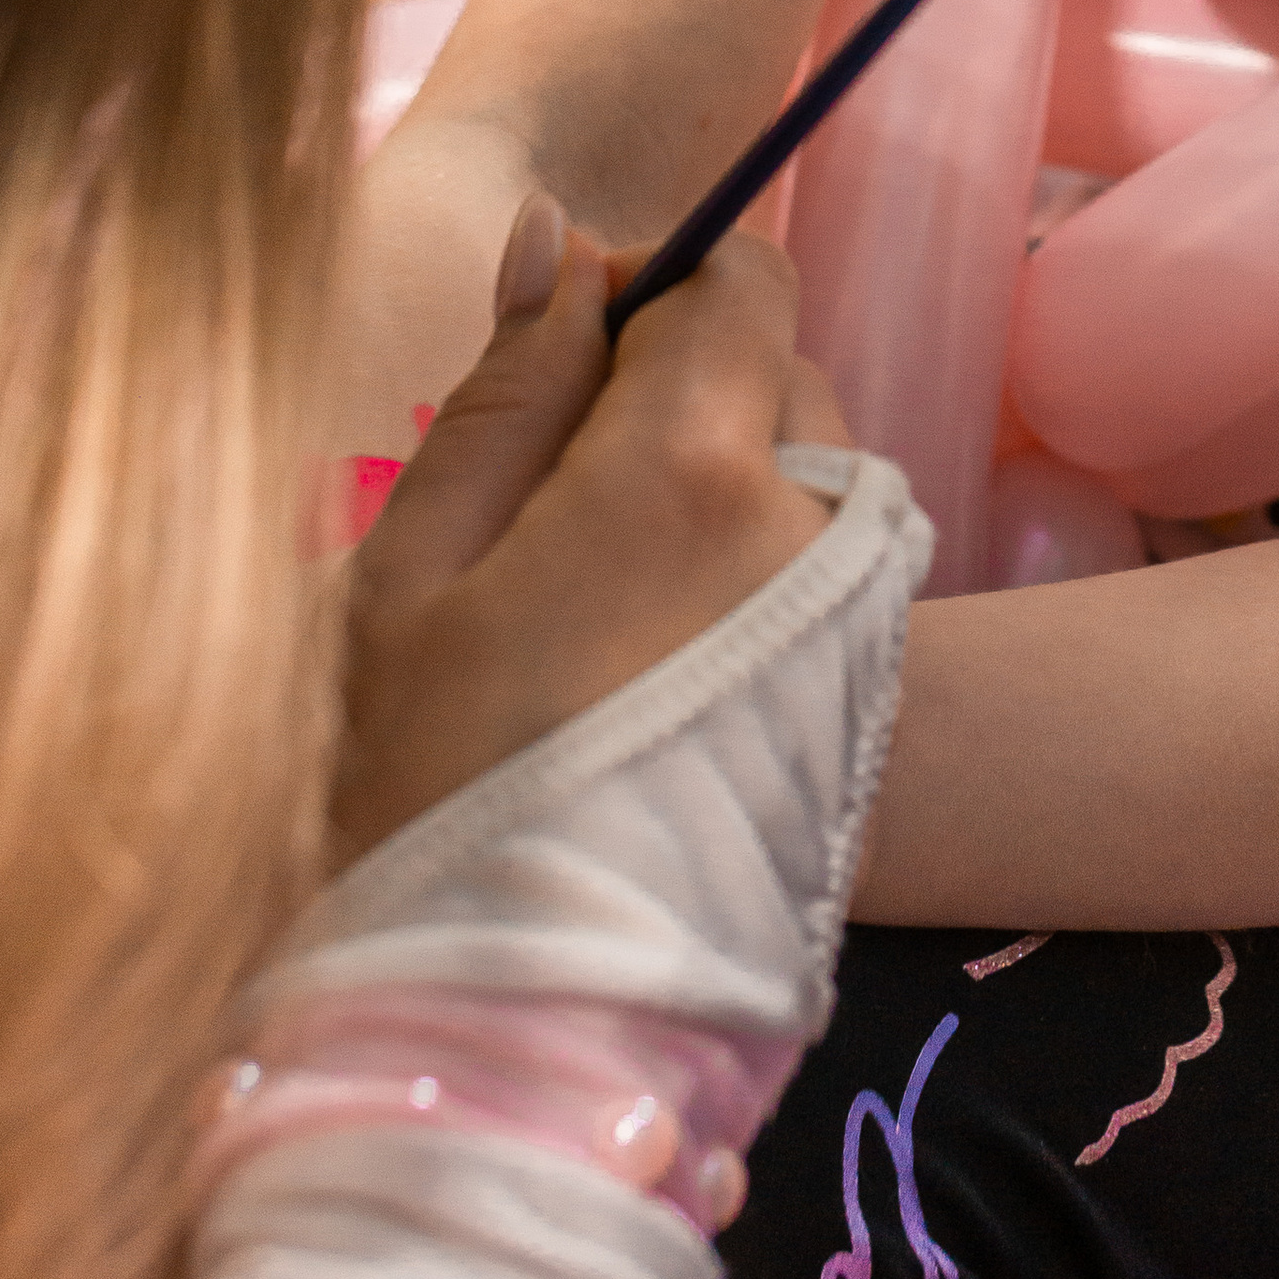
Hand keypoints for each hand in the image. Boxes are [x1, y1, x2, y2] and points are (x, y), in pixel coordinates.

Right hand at [332, 198, 834, 858]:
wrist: (511, 1035)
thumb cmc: (428, 797)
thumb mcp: (410, 571)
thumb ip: (505, 388)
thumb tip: (559, 243)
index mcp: (695, 463)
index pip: (738, 275)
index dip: (648, 281)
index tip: (560, 345)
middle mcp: (812, 519)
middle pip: (772, 368)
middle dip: (671, 392)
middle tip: (547, 502)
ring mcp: (858, 619)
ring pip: (801, 470)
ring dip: (713, 487)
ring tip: (593, 605)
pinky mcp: (868, 702)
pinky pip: (822, 572)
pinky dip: (750, 578)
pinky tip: (650, 670)